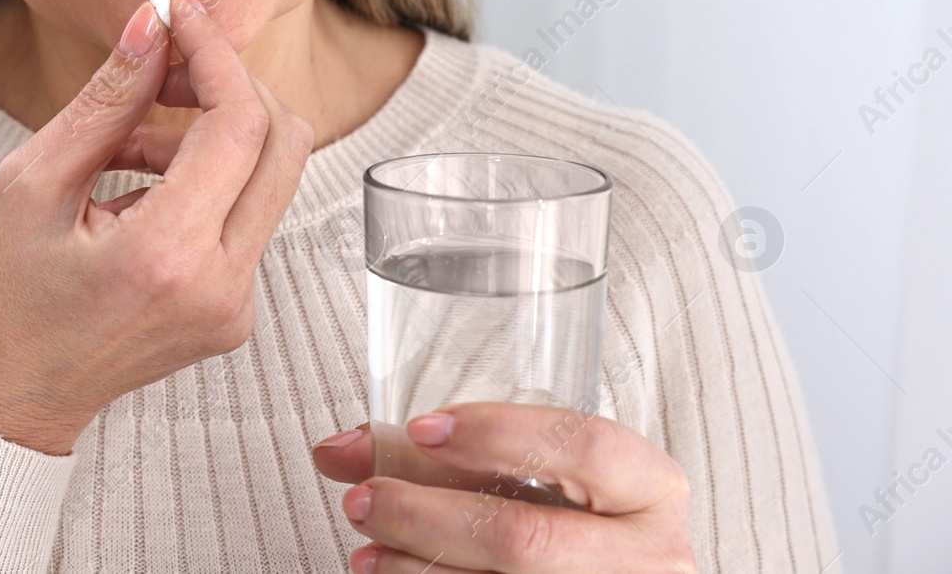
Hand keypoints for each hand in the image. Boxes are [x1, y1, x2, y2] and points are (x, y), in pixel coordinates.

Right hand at [0, 0, 314, 454]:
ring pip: (268, 175)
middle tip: (163, 63)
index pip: (241, 123)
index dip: (215, 54)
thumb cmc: (1, 301)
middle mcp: (222, 286)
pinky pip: (244, 214)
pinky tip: (134, 180)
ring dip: (210, 129)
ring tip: (123, 136)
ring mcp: (236, 304)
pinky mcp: (234, 309)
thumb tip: (151, 27)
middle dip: (229, 82)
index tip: (178, 16)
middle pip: (283, 142)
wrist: (5, 401)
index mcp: (169, 256)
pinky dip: (201, 175)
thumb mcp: (30, 185)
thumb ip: (104, 101)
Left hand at [312, 404, 696, 572]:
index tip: (421, 429)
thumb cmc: (567, 514)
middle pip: (528, 538)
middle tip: (364, 498)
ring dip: (417, 566)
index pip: (586, 447)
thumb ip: (439, 453)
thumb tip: (338, 450)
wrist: (600, 572)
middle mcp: (650, 556)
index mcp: (650, 487)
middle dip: (429, 516)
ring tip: (364, 545)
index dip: (499, 434)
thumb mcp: (529, 471)